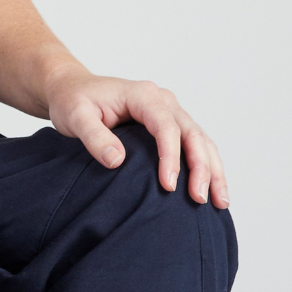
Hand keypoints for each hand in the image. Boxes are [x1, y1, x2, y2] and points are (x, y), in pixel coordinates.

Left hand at [44, 70, 228, 208]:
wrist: (72, 89)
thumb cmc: (73, 101)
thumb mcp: (75, 116)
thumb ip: (94, 137)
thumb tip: (118, 161)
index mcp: (143, 95)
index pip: (166, 127)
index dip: (171, 157)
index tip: (168, 186)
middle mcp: (163, 100)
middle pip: (192, 134)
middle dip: (202, 167)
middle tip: (200, 199)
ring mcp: (170, 111)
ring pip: (201, 140)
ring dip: (213, 170)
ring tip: (219, 201)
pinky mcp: (170, 124)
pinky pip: (195, 144)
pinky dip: (207, 165)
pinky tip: (212, 189)